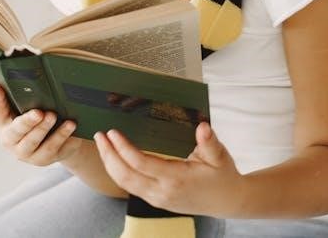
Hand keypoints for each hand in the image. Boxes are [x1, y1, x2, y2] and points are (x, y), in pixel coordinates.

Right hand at [0, 84, 80, 165]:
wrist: (56, 140)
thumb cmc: (39, 115)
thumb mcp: (30, 106)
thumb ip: (27, 94)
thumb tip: (33, 69)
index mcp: (4, 124)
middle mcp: (12, 142)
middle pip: (17, 132)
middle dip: (27, 122)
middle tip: (39, 112)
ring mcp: (28, 153)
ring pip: (35, 143)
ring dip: (45, 129)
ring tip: (55, 116)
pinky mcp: (45, 159)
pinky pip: (55, 149)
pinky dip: (63, 136)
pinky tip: (71, 125)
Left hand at [94, 122, 243, 216]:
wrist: (227, 201)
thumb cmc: (223, 176)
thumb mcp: (220, 156)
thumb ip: (210, 142)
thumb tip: (202, 126)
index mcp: (176, 178)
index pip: (141, 163)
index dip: (124, 148)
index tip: (113, 132)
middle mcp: (162, 191)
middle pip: (125, 175)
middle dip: (109, 155)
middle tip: (100, 135)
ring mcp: (157, 198)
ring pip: (124, 183)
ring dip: (110, 164)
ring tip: (103, 145)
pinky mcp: (156, 200)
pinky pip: (131, 186)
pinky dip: (119, 172)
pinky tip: (115, 159)